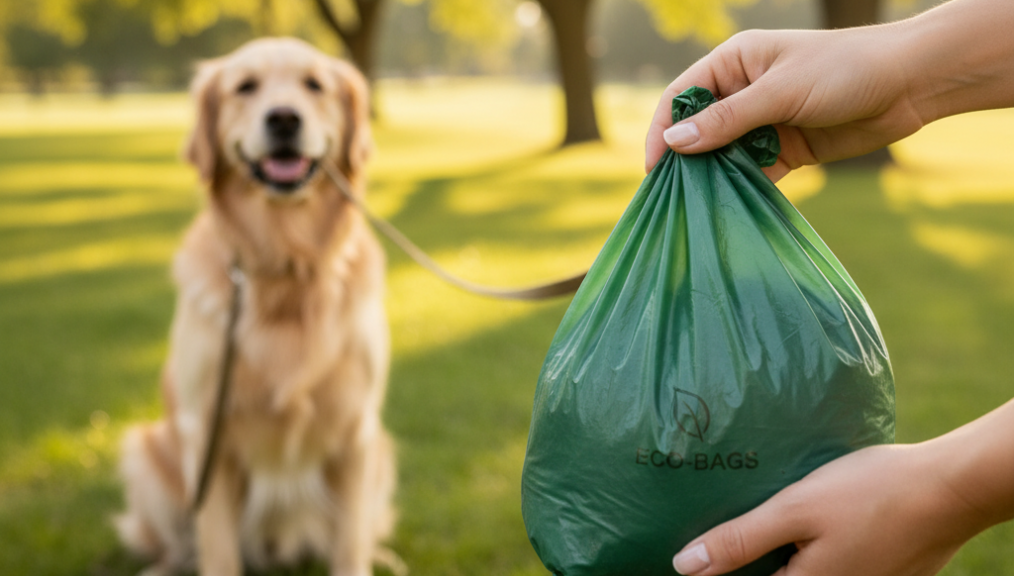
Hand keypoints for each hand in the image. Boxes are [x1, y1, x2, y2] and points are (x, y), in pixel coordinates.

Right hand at [644, 26, 922, 181]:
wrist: (909, 84)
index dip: (662, 130)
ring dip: (712, 178)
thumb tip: (674, 144)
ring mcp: (763, 122)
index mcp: (734, 63)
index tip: (653, 167)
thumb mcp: (780, 92)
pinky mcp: (784, 149)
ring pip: (722, 155)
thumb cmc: (844, 70)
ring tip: (694, 208)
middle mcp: (742, 91)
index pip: (681, 97)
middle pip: (698, 130)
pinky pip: (751, 173)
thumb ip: (727, 120)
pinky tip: (728, 209)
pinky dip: (740, 190)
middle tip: (668, 196)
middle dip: (684, 160)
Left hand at [671, 398, 1013, 575]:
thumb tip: (684, 567)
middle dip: (752, 559)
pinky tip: (806, 515)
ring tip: (759, 518)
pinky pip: (829, 562)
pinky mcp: (876, 569)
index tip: (700, 552)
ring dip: (780, 552)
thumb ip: (740, 540)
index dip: (722, 568)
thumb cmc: (870, 494)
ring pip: (800, 569)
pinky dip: (809, 544)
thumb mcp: (795, 509)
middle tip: (725, 531)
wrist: (950, 487)